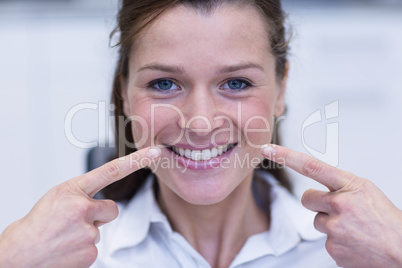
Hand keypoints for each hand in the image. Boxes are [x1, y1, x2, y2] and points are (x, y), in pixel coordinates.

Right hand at [0, 147, 160, 267]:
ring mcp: (88, 232)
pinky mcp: (90, 253)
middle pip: (111, 209)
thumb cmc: (40, 223)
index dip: (136, 161)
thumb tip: (104, 206)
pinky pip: (96, 246)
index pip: (111, 171)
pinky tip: (67, 248)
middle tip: (72, 223)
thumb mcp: (58, 197)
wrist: (18, 254)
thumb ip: (83, 194)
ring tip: (65, 236)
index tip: (155, 152)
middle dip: (98, 216)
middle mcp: (82, 208)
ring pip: (101, 229)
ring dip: (87, 232)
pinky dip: (84, 248)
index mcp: (73, 189)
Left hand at [261, 144, 401, 267]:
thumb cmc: (384, 218)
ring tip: (352, 228)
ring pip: (316, 221)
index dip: (286, 156)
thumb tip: (319, 191)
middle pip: (306, 198)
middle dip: (318, 203)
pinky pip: (325, 240)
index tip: (268, 149)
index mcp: (349, 186)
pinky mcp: (333, 249)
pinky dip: (337, 242)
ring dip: (329, 223)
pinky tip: (353, 241)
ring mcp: (335, 229)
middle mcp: (340, 205)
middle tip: (340, 210)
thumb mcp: (364, 190)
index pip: (311, 165)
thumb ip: (339, 186)